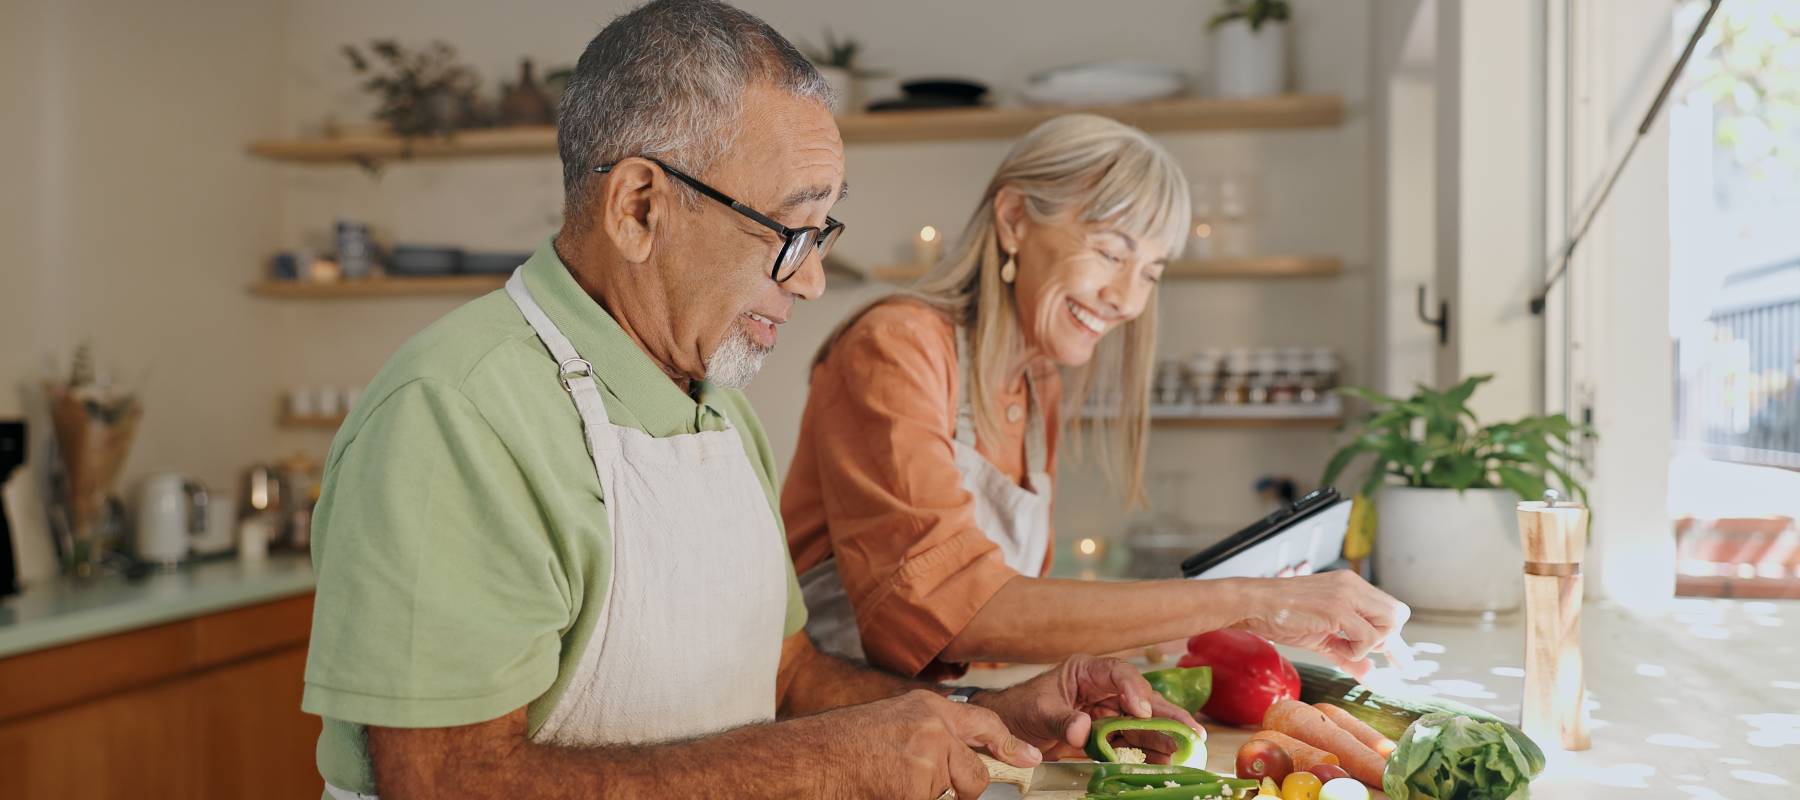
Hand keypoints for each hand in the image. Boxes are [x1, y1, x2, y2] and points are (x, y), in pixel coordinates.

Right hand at [821, 689, 1040, 798]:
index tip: (1030, 759)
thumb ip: (930, 735)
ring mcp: (926, 761)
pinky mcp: (915, 792)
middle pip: (975, 777)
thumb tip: (962, 760)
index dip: (1009, 745)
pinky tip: (882, 792)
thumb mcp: (893, 723)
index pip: (984, 725)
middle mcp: (933, 729)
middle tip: (919, 787)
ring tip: (887, 784)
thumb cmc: (840, 746)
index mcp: (927, 708)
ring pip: (950, 797)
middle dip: (960, 792)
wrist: (808, 759)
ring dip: (924, 797)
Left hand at [973, 654, 1204, 762]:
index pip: (1117, 673)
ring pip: (1142, 721)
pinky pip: (1132, 741)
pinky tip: (1163, 761)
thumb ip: (1062, 720)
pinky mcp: (1107, 733)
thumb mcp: (1039, 712)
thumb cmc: (1021, 709)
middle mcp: (1103, 689)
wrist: (1011, 728)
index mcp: (1086, 672)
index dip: (1132, 689)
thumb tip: (1082, 730)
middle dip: (1165, 714)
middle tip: (1190, 731)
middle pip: (1140, 698)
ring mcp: (1107, 711)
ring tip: (1184, 749)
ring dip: (1162, 735)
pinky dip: (1148, 751)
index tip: (1140, 710)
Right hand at [1231, 571, 1406, 677]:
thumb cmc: (1282, 617)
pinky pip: (1367, 637)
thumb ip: (1347, 654)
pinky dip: (1355, 651)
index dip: (1395, 639)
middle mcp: (1353, 586)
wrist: (1254, 604)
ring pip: (1389, 624)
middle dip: (1387, 641)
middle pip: (1397, 614)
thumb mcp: (1322, 637)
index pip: (1389, 610)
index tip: (1402, 663)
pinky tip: (1335, 647)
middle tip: (1362, 653)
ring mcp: (1347, 595)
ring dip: (1369, 645)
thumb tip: (1369, 674)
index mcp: (1350, 587)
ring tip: (1341, 647)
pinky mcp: (1337, 608)